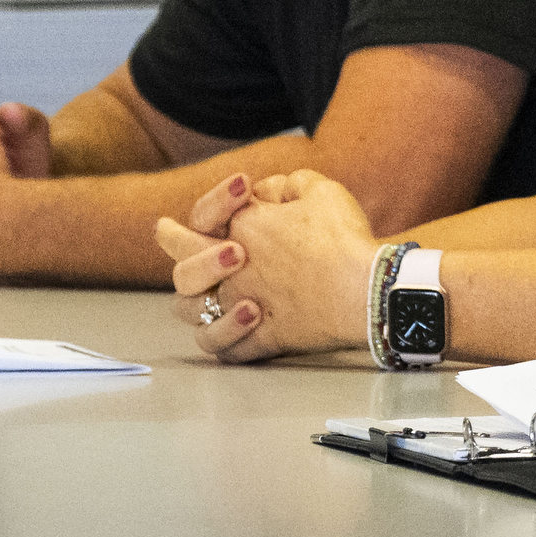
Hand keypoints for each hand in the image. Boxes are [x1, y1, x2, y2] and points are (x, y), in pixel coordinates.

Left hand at [155, 170, 377, 362]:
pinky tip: (238, 332)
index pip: (203, 214)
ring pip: (193, 314)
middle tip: (170, 237)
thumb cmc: (343, 238)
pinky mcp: (264, 339)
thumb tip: (269, 192)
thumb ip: (289, 185)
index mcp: (242, 230)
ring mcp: (242, 307)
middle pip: (183, 268)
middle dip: (178, 251)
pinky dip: (226, 342)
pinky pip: (227, 351)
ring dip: (198, 305)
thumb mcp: (321, 191)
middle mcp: (231, 272)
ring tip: (214, 298)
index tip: (233, 193)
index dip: (214, 203)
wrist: (365, 288)